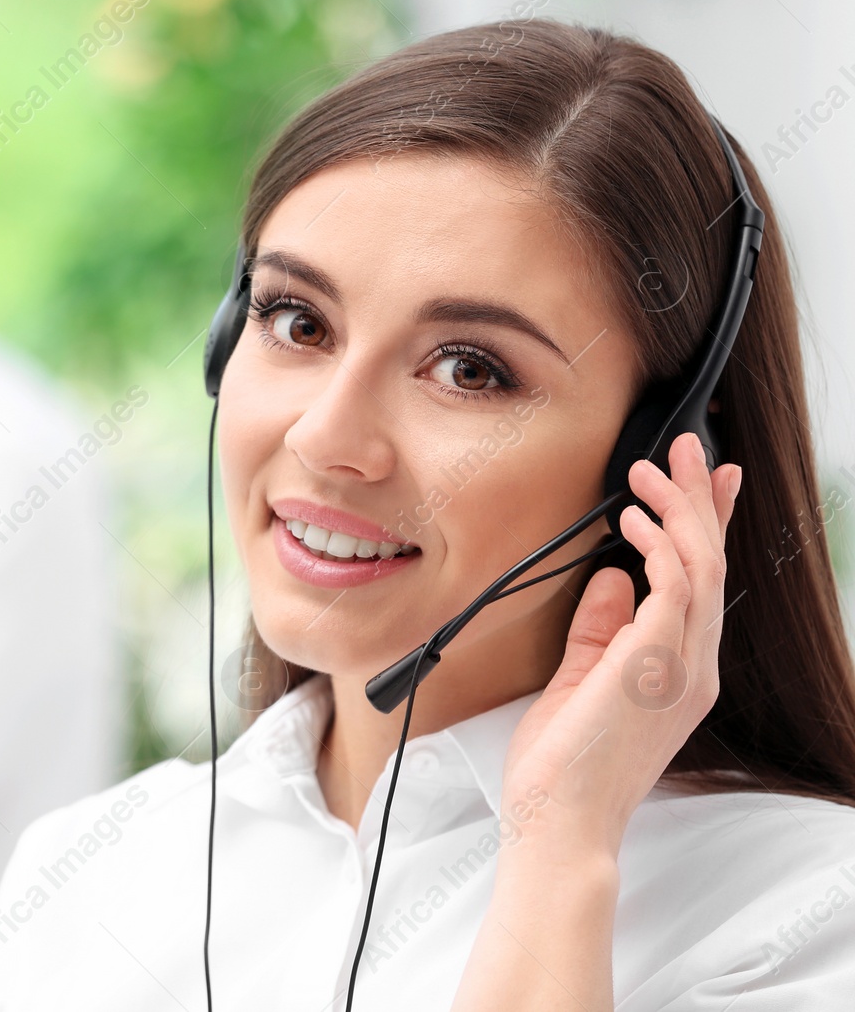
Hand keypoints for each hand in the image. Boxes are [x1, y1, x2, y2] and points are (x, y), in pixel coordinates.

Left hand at [499, 430, 742, 855]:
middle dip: (701, 500)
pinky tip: (633, 520)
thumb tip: (614, 577)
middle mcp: (693, 668)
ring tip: (649, 470)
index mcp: (680, 671)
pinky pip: (673, 590)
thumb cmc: (564, 764)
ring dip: (677, 510)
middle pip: (712, 564)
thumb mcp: (583, 679)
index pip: (705, 584)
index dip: (712, 526)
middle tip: (689, 449)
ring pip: (700, 567)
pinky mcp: (653, 667)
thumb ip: (602, 629)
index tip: (710, 481)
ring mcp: (680, 670)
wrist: (558, 821)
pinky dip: (658, 547)